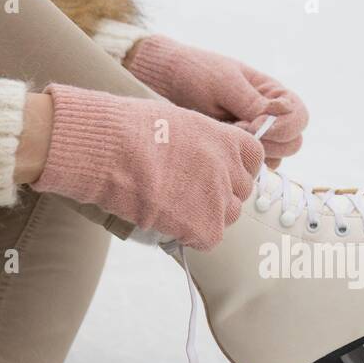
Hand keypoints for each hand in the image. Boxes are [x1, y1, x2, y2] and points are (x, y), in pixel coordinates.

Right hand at [33, 85, 262, 249]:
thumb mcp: (176, 122)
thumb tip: (198, 158)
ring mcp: (220, 198)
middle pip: (240, 193)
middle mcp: (231, 168)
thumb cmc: (129, 130)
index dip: (235, 170)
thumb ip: (200, 143)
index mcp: (227, 138)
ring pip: (227, 218)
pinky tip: (166, 221)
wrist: (110, 150)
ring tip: (172, 207)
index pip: (253, 161)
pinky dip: (189, 236)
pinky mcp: (206, 226)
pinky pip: (207, 240)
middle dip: (218, 196)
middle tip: (186, 194)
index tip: (217, 175)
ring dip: (205, 217)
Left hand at [126, 35, 308, 166]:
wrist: (168, 80)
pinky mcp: (242, 147)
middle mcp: (271, 115)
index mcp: (273, 93)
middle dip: (269, 142)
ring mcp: (257, 134)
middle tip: (237, 130)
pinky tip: (223, 143)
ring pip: (277, 157)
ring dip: (255, 151)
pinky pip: (256, 163)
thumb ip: (251, 102)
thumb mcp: (224, 83)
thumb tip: (279, 114)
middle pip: (293, 142)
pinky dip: (244, 158)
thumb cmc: (197, 73)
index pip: (300, 117)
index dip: (284, 126)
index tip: (255, 125)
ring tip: (226, 133)